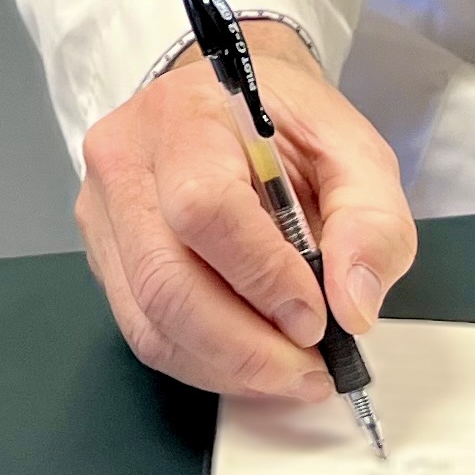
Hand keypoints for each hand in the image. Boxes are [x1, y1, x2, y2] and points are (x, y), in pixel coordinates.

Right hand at [78, 21, 416, 398]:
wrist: (233, 102)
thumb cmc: (291, 123)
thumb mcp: (356, 152)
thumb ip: (371, 222)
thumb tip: (353, 307)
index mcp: (186, 114)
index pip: (205, 207)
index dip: (262, 275)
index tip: (316, 316)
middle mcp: (125, 162)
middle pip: (166, 281)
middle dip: (246, 346)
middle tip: (310, 371)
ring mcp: (103, 213)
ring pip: (150, 322)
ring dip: (227, 366)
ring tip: (290, 373)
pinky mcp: (105, 257)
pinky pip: (144, 331)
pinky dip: (204, 361)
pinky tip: (251, 360)